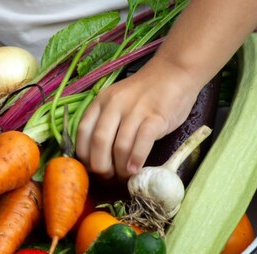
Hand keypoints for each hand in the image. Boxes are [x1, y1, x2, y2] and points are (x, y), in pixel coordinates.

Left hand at [75, 56, 200, 180]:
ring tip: (124, 175)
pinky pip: (142, 142)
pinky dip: (136, 159)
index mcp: (101, 102)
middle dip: (101, 166)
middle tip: (108, 177)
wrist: (173, 72)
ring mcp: (135, 110)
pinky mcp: (155, 117)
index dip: (84, 155)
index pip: (83, 132)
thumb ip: (105, 122)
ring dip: (120, 168)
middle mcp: (114, 105)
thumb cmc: (144, 94)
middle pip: (99, 142)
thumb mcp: (116, 101)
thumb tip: (97, 156)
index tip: (91, 168)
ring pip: (120, 146)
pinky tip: (135, 169)